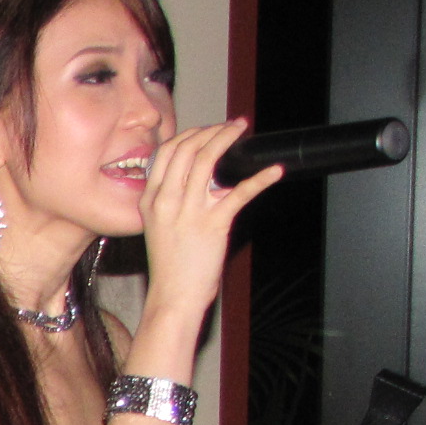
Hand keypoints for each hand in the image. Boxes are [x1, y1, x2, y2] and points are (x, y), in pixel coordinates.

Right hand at [134, 118, 280, 352]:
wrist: (173, 297)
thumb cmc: (171, 266)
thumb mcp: (160, 227)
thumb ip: (174, 201)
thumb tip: (207, 182)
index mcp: (150, 200)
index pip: (167, 152)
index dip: (190, 134)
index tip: (208, 131)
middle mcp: (165, 201)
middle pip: (186, 148)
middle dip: (212, 131)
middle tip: (231, 127)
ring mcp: (187, 211)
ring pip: (207, 159)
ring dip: (228, 140)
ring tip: (243, 133)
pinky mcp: (212, 224)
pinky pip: (239, 192)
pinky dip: (260, 178)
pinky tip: (275, 171)